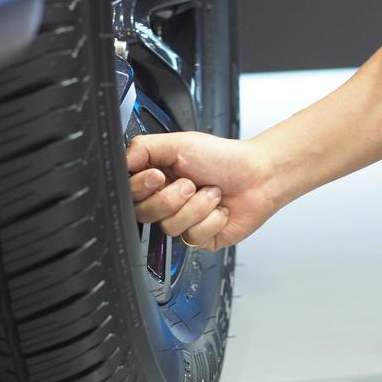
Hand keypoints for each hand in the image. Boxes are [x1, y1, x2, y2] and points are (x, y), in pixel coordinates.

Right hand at [126, 132, 278, 250]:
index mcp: (156, 178)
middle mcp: (166, 201)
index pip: (129, 192)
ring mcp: (182, 221)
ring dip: (197, 206)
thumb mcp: (180, 143)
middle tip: (191, 183)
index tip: (158, 175)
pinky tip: (219, 209)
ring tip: (211, 193)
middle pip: (144, 213)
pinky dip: (211, 220)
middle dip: (172, 197)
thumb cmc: (225, 158)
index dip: (142, 187)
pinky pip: (192, 237)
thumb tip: (122, 160)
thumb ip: (144, 147)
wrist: (259, 176)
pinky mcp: (199, 238)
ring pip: (169, 227)